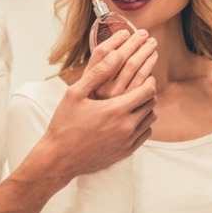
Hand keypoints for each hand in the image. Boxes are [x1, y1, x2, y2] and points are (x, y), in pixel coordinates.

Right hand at [41, 30, 157, 180]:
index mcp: (116, 110)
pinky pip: (145, 134)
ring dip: (147, 107)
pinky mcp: (125, 152)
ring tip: (136, 99)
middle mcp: (126, 126)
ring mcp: (127, 141)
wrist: (59, 158)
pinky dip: (143, 123)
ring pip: (150, 119)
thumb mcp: (75, 93)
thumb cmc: (64, 124)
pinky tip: (132, 117)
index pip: (147, 90)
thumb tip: (115, 54)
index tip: (144, 74)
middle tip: (141, 83)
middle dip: (149, 91)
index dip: (149, 80)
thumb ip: (97, 73)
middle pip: (151, 103)